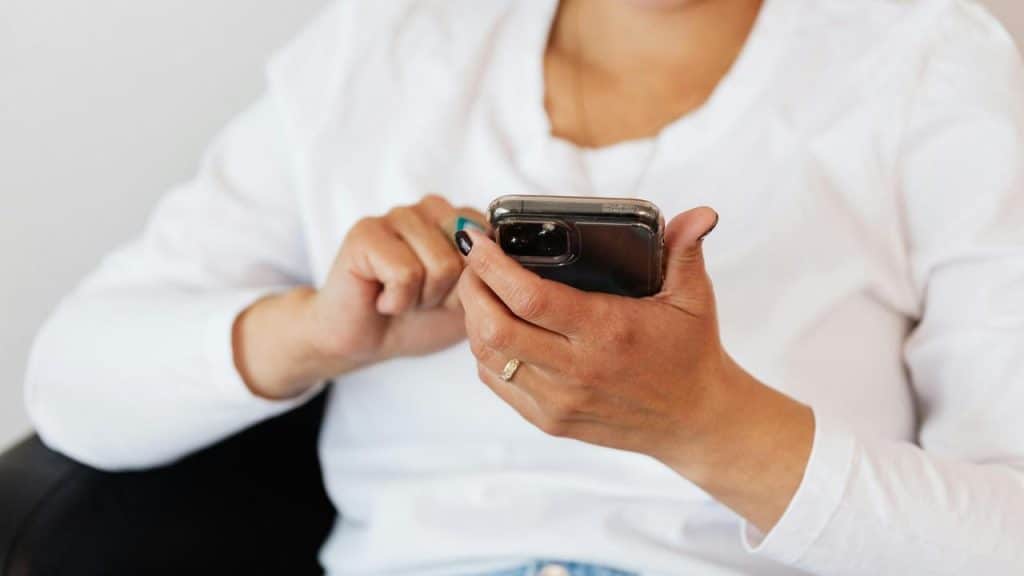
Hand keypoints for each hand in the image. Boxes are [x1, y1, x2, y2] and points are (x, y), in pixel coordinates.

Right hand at [234, 195, 485, 399]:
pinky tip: (383, 299)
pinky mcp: (366, 232)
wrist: (367, 342)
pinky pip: (406, 273)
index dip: (476, 284)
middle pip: (470, 255)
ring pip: (440, 265)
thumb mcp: (472, 300)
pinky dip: (398, 300)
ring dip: (422, 298)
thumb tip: (499, 256)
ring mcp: (397, 214)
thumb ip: (493, 275)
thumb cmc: (420, 318)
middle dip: (451, 292)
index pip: (494, 243)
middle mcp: (431, 208)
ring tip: (403, 297)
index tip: (451, 294)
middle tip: (423, 298)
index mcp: (461, 218)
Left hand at [457, 207, 813, 531]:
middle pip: (494, 329)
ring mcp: (560, 401)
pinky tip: (493, 328)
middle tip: (473, 262)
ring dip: (473, 319)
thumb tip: (701, 212)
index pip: (530, 298)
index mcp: (607, 331)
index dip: (492, 266)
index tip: (478, 240)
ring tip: (479, 290)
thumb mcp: (694, 298)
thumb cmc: (691, 352)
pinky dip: (485, 352)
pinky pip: (497, 383)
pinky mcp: (550, 421)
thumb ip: (686, 250)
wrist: (695, 421)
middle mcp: (578, 370)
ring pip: (488, 357)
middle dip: (472, 288)